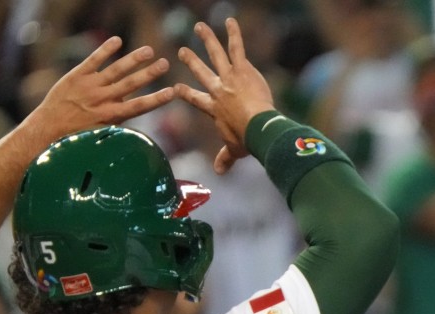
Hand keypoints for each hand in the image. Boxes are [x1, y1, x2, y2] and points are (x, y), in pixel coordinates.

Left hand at [29, 36, 172, 143]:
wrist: (47, 128)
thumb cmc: (75, 137)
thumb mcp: (101, 135)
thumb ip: (118, 124)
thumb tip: (135, 120)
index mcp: (111, 116)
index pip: (139, 106)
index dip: (157, 99)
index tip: (173, 92)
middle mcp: (103, 99)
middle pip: (131, 84)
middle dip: (150, 74)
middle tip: (165, 64)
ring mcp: (90, 86)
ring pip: (116, 70)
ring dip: (133, 59)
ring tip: (149, 51)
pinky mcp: (77, 76)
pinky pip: (94, 60)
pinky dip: (105, 49)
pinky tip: (117, 40)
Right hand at [175, 18, 275, 174]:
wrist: (257, 128)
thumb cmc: (246, 140)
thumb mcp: (234, 150)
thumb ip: (226, 158)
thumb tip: (220, 173)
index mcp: (213, 109)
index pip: (195, 99)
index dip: (185, 93)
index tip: (177, 88)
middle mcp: (217, 90)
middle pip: (200, 73)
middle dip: (191, 61)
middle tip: (182, 52)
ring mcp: (228, 77)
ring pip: (215, 54)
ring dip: (206, 40)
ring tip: (199, 27)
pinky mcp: (242, 69)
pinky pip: (236, 48)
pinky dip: (233, 33)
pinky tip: (230, 20)